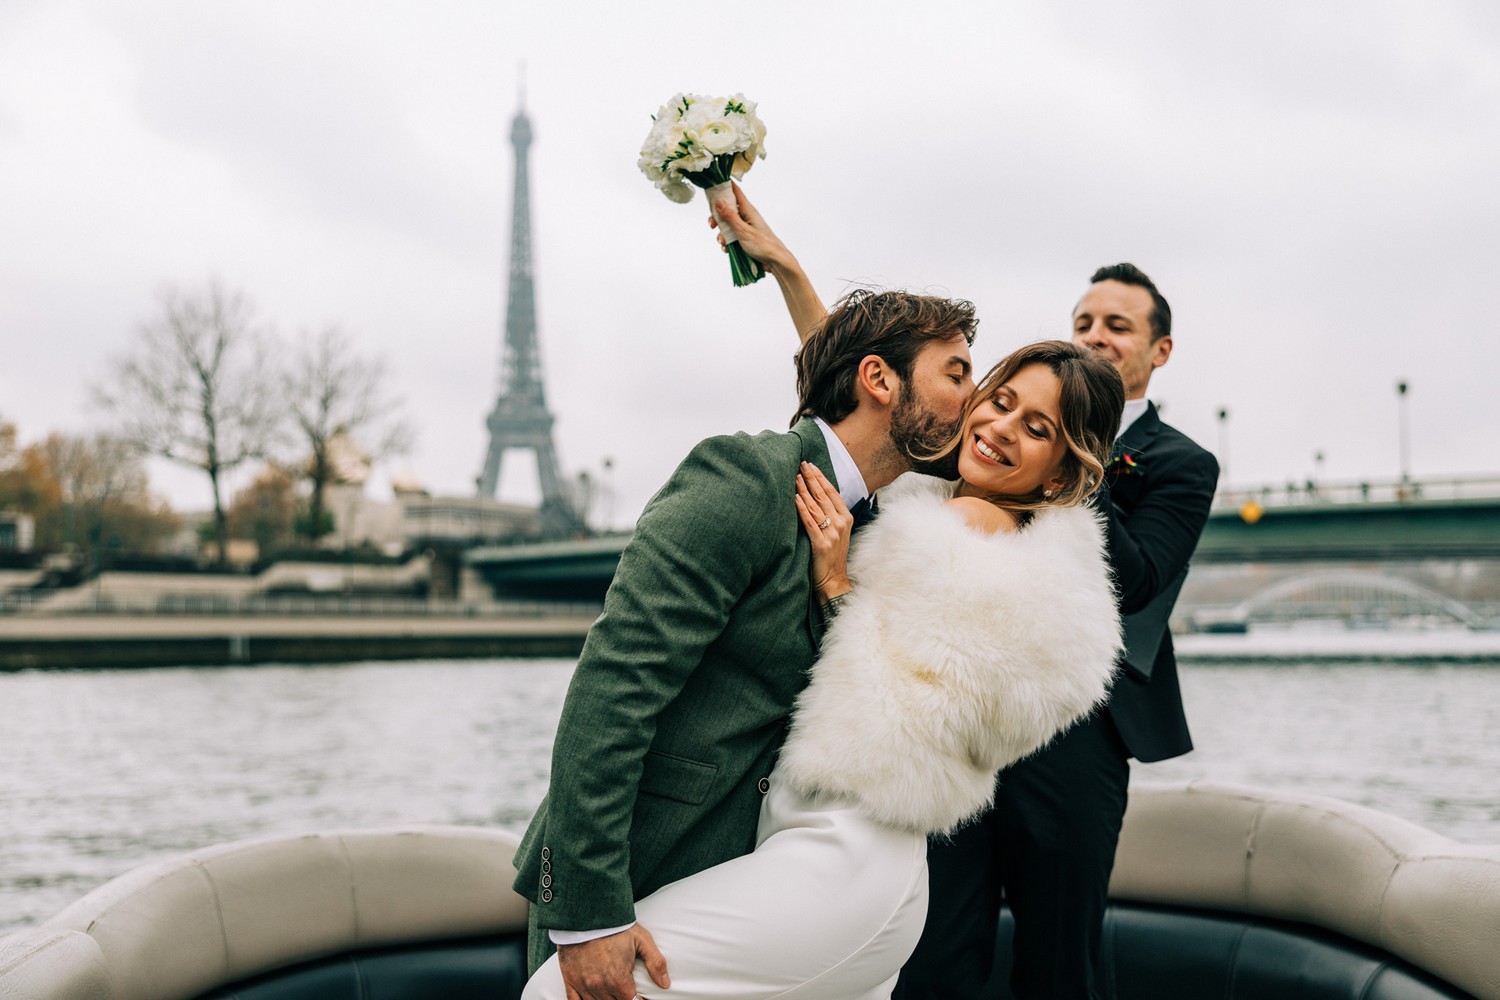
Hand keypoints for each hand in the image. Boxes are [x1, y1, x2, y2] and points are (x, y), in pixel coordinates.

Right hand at [557, 924, 669, 999]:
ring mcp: (583, 984)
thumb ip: (656, 963)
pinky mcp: (570, 979)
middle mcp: (600, 986)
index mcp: (619, 979)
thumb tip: (665, 984)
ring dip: (605, 999)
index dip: (636, 999)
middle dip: (621, 998)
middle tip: (623, 989)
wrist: (586, 914)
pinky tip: (592, 999)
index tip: (637, 995)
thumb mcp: (642, 940)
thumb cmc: (615, 926)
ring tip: (610, 991)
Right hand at [707, 181, 797, 274]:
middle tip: (713, 225)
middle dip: (717, 217)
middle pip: (727, 209)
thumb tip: (719, 201)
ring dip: (722, 233)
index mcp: (748, 210)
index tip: (711, 188)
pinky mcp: (745, 238)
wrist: (775, 261)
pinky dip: (727, 242)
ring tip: (723, 242)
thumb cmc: (764, 245)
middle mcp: (746, 216)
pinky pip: (732, 237)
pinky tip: (728, 249)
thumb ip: (730, 216)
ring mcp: (745, 227)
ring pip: (727, 225)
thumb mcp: (743, 231)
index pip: (735, 191)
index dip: (723, 187)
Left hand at [794, 461, 852, 601]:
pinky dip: (802, 509)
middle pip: (823, 495)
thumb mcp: (837, 533)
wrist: (834, 581)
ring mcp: (832, 533)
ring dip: (804, 490)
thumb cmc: (832, 556)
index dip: (821, 478)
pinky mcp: (821, 544)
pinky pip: (810, 522)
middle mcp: (840, 523)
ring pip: (816, 506)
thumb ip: (830, 516)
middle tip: (801, 464)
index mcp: (846, 518)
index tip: (811, 465)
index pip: (832, 492)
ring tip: (795, 477)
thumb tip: (815, 497)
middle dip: (812, 478)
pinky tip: (795, 498)